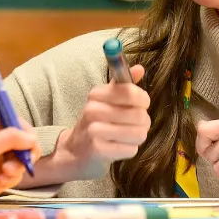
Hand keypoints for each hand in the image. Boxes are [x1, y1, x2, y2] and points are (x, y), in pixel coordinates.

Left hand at [0, 119, 41, 207]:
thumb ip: (11, 138)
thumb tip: (33, 139)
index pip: (20, 128)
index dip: (28, 135)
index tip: (30, 143)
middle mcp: (0, 146)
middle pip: (26, 147)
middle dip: (26, 154)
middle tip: (23, 160)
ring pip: (22, 163)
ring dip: (18, 168)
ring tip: (5, 172)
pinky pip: (15, 178)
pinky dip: (12, 179)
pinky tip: (0, 181)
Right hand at [53, 64, 149, 180]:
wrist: (75, 150)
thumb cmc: (97, 121)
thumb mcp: (107, 99)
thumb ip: (124, 84)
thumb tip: (139, 68)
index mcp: (96, 94)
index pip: (132, 92)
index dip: (143, 100)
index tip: (141, 105)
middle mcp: (92, 110)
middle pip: (139, 115)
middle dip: (143, 122)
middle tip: (135, 124)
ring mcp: (93, 130)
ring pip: (138, 133)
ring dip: (138, 136)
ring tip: (128, 136)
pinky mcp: (97, 150)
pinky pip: (131, 149)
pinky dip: (130, 149)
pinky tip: (119, 146)